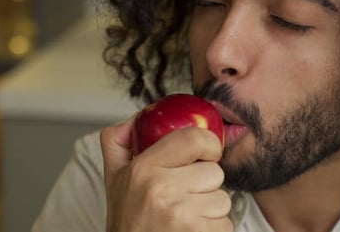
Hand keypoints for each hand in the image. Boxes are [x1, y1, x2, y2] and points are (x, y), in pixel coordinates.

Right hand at [100, 118, 232, 231]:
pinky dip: (213, 228)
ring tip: (186, 216)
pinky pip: (225, 223)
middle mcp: (162, 189)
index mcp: (144, 169)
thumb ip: (120, 142)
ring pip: (223, 199)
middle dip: (205, 184)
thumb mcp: (115, 178)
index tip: (207, 153)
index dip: (209, 144)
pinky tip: (192, 230)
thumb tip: (137, 118)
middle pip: (214, 172)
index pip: (195, 139)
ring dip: (210, 208)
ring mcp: (182, 214)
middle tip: (185, 195)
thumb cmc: (128, 221)